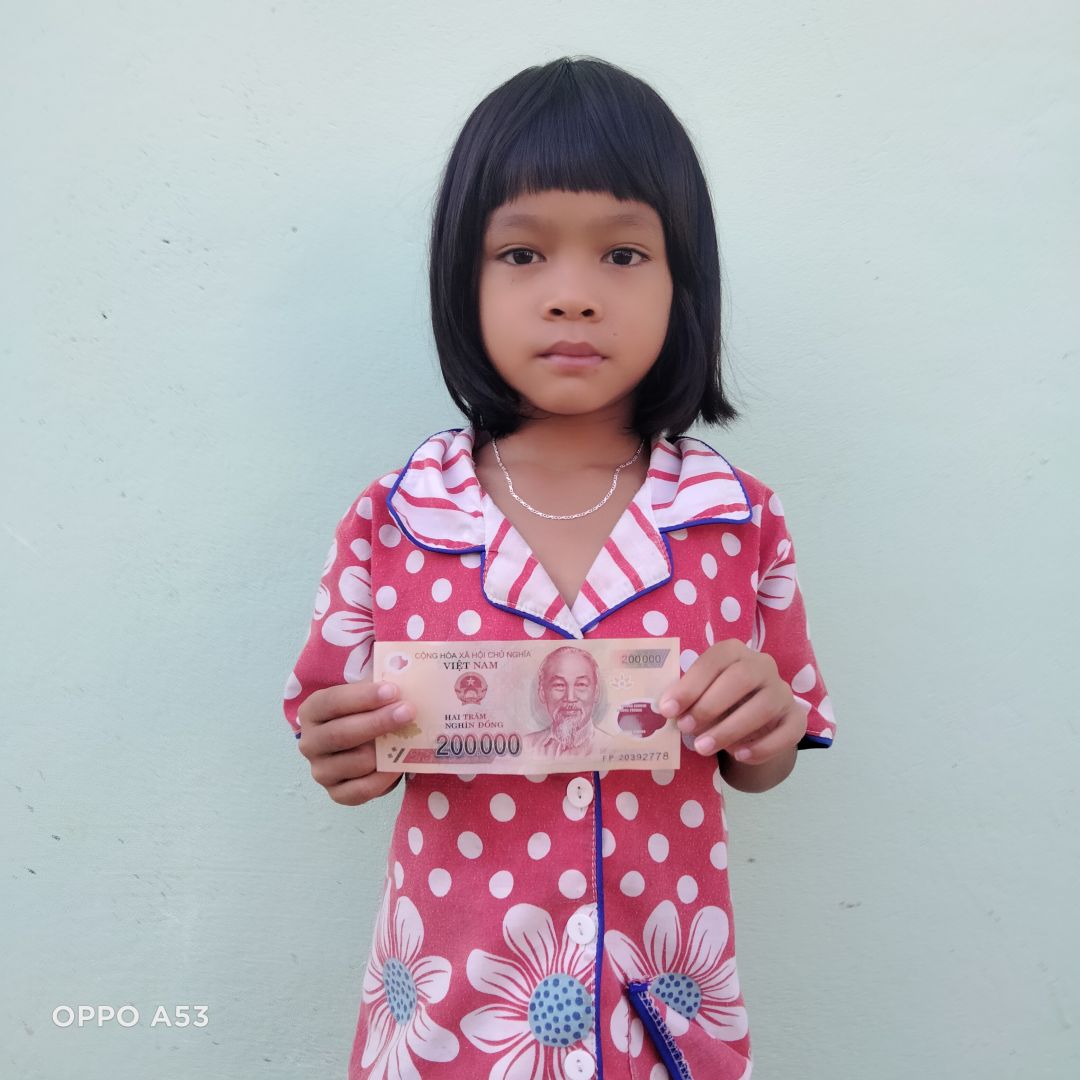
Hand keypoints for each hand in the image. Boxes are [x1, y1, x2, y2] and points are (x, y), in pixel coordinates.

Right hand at [296, 680, 414, 804]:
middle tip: (408, 712)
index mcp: (312, 711)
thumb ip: (378, 691)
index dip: (363, 696)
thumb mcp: (366, 697)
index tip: (392, 691)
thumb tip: (405, 687)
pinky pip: (362, 790)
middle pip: (341, 733)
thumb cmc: (366, 713)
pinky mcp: (336, 793)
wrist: (364, 745)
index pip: (332, 701)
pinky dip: (384, 778)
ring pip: (355, 762)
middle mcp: (309, 742)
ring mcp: (321, 771)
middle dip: (378, 722)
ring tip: (407, 739)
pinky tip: (399, 765)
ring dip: (385, 751)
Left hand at [657, 640, 806, 764]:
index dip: (690, 685)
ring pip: (764, 706)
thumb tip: (665, 708)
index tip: (668, 709)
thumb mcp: (699, 694)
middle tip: (685, 728)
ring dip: (730, 729)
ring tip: (703, 748)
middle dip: (709, 705)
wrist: (750, 725)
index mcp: (734, 652)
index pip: (714, 660)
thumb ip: (685, 697)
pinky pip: (786, 732)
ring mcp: (782, 691)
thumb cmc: (717, 702)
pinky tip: (739, 755)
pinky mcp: (796, 718)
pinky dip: (762, 747)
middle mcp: (762, 665)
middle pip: (741, 678)